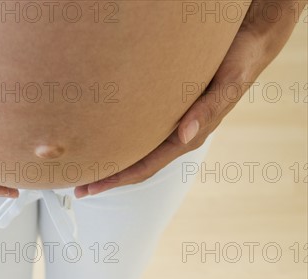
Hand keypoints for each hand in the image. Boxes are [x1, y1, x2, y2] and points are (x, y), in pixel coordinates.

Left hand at [74, 0, 305, 198]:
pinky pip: (138, 133)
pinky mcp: (165, 112)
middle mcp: (175, 137)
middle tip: (77, 186)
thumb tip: (185, 135)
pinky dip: (118, 141)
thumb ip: (208, 110)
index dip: (116, 180)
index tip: (90, 188)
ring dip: (109, 162)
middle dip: (106, 178)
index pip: (144, 168)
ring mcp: (169, 126)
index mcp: (186, 138)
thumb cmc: (238, 64)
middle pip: (134, 166)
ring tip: (84, 168)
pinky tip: (104, 139)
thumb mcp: (226, 85)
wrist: (247, 44)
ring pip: (134, 152)